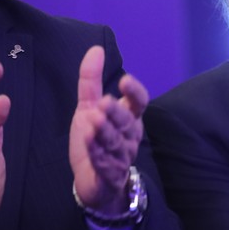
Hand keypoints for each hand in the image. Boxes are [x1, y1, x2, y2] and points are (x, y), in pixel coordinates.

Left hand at [69, 46, 147, 214]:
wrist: (93, 180)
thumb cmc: (95, 139)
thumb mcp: (89, 106)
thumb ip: (91, 79)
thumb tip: (96, 49)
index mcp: (130, 118)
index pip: (139, 103)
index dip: (134, 92)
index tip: (123, 80)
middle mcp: (130, 137)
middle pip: (128, 122)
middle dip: (117, 112)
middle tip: (103, 103)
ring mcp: (122, 157)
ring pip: (116, 143)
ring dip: (106, 132)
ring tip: (94, 122)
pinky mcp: (110, 175)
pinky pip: (106, 164)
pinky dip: (98, 154)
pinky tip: (89, 143)